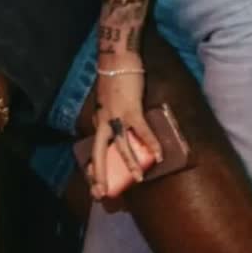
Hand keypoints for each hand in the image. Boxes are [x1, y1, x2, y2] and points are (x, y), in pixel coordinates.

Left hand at [88, 69, 161, 200]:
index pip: (93, 149)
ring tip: (137, 179)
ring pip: (121, 145)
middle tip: (101, 194)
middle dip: (100, 175)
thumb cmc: (115, 79)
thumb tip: (120, 130)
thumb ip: (111, 117)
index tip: (94, 187)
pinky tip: (158, 154)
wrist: (117, 57)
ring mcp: (116, 116)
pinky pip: (141, 130)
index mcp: (98, 121)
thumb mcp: (108, 102)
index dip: (93, 169)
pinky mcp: (131, 109)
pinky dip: (150, 142)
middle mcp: (103, 121)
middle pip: (99, 153)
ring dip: (130, 163)